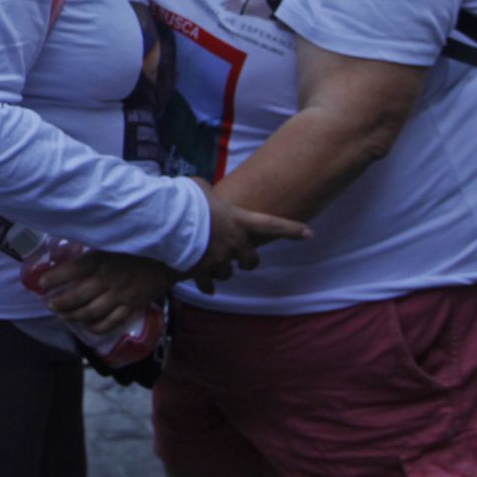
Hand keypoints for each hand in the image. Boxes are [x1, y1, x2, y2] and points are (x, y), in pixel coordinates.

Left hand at [41, 252, 174, 333]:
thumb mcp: (110, 243)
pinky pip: (111, 323)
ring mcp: (121, 296)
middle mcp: (108, 280)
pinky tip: (86, 326)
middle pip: (77, 297)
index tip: (40, 283)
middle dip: (59, 303)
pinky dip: (95, 327)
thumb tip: (66, 258)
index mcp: (100, 260)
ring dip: (73, 316)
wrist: (168, 259)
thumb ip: (91, 254)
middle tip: (49, 304)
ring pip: (90, 312)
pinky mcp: (132, 307)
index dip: (53, 278)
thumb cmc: (135, 249)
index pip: (71, 271)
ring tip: (62, 315)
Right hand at [188, 178, 309, 293]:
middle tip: (245, 262)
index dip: (292, 229)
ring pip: (227, 273)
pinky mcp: (201, 270)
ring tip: (211, 265)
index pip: (273, 225)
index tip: (308, 234)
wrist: (168, 222)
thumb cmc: (186, 200)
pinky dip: (206, 285)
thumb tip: (205, 197)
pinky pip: (207, 283)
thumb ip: (211, 196)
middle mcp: (234, 243)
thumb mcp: (201, 188)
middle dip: (248, 261)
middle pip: (251, 259)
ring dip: (222, 269)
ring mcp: (218, 259)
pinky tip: (206, 289)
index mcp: (240, 221)